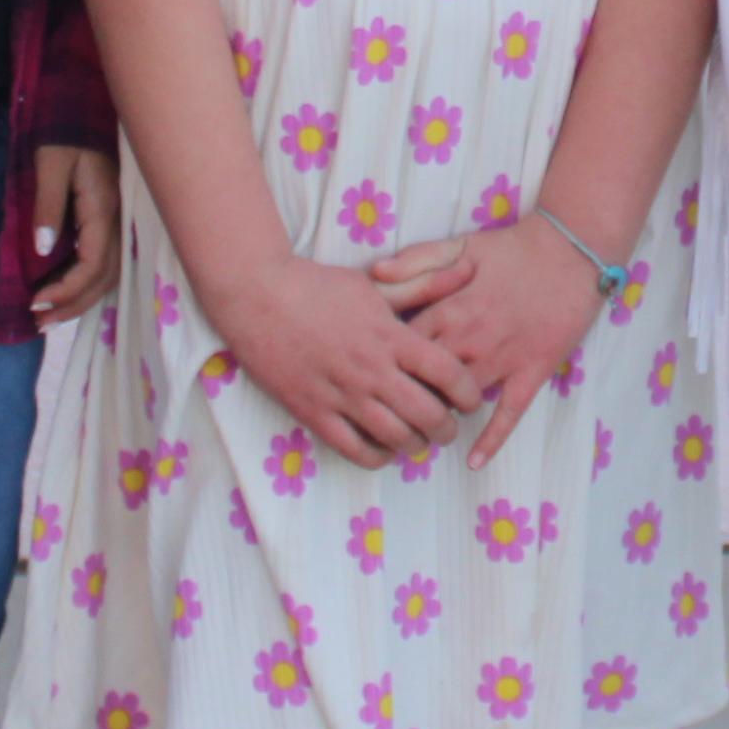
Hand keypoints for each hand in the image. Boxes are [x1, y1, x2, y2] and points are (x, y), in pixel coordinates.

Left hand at [29, 145, 120, 326]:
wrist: (84, 108)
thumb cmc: (65, 132)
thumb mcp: (50, 165)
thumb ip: (47, 207)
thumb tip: (43, 251)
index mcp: (103, 209)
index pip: (91, 266)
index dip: (65, 291)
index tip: (35, 302)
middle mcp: (117, 221)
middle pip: (103, 279)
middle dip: (72, 305)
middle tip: (38, 323)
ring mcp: (118, 221)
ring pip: (108, 274)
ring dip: (80, 299)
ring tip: (48, 316)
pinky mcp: (110, 219)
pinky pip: (105, 261)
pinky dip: (85, 282)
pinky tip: (64, 290)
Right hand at [204, 254, 483, 469]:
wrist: (256, 295)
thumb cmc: (317, 286)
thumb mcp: (375, 283)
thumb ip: (423, 286)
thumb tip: (467, 271)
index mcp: (390, 335)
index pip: (448, 374)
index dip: (470, 394)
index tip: (471, 401)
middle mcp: (371, 369)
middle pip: (429, 415)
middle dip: (447, 429)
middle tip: (447, 427)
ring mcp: (341, 394)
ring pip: (396, 438)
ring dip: (415, 445)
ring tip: (417, 440)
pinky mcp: (313, 412)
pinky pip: (355, 450)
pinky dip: (377, 457)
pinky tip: (382, 448)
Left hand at [379, 222, 604, 469]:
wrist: (569, 251)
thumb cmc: (512, 248)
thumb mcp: (458, 245)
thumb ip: (415, 260)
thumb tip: (373, 272)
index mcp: (448, 308)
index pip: (402, 348)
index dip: (385, 363)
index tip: (374, 374)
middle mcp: (469, 338)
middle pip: (425, 379)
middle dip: (406, 394)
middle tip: (392, 411)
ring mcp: (501, 358)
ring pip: (460, 399)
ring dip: (441, 415)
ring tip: (423, 432)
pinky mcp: (532, 370)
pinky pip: (509, 413)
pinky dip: (492, 439)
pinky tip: (473, 461)